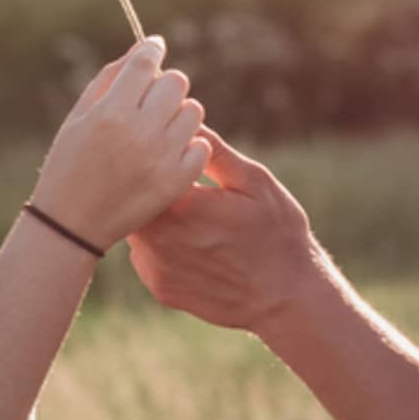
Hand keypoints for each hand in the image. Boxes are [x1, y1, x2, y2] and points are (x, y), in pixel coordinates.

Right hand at [31, 36, 209, 250]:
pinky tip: (168, 151)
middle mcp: (140, 132)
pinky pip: (202, 145)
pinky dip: (189, 144)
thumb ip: (109, 79)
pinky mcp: (177, 181)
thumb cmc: (69, 165)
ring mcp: (162, 158)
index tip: (154, 47)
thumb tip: (140, 49)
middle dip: (165, 83)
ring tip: (159, 127)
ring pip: (194, 111)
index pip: (145, 63)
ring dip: (178, 112)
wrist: (73, 225)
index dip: (152, 49)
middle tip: (152, 97)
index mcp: (111, 113)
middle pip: (176, 82)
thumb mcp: (78, 118)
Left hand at [127, 127, 326, 334]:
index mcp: (180, 205)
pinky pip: (144, 257)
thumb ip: (215, 152)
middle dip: (146, 185)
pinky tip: (187, 243)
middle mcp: (159, 239)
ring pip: (136, 229)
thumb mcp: (254, 182)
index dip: (150, 156)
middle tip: (172, 180)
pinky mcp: (160, 289)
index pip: (141, 168)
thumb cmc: (277, 233)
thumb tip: (189, 120)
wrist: (287, 298)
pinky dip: (158, 246)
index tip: (162, 148)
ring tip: (184, 213)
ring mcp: (155, 268)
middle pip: (131, 199)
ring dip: (152, 217)